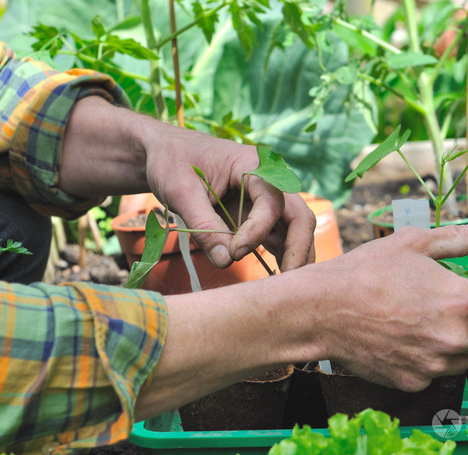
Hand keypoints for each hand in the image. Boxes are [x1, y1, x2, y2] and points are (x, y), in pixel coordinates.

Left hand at [141, 126, 315, 270]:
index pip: (271, 203)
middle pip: (299, 216)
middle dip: (297, 249)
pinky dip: (282, 256)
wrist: (168, 154)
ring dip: (294, 257)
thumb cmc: (173, 163)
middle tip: (287, 282)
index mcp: (254, 165)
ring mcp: (267, 200)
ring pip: (295, 230)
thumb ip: (204, 226)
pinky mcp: (259, 216)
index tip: (233, 253)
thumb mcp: (180, 191)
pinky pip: (279, 236)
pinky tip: (277, 278)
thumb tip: (224, 262)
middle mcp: (270, 181)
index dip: (257, 231)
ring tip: (285, 288)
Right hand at [317, 219, 467, 390]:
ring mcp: (433, 365)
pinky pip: (432, 374)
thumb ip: (456, 239)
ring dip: (453, 346)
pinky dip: (424, 361)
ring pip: (462, 360)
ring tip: (419, 324)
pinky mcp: (412, 382)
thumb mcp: (412, 243)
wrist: (322, 310)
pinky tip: (400, 341)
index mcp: (462, 300)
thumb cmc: (366, 271)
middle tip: (443, 308)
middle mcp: (454, 338)